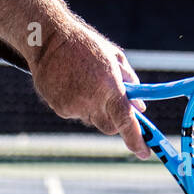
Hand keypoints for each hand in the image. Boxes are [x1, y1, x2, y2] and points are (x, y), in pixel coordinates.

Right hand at [30, 23, 150, 159]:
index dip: (136, 140)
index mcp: (110, 87)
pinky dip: (78, 105)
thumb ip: (131, 83)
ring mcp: (73, 106)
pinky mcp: (59, 108)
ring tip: (86, 83)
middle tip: (113, 103)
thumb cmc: (86, 45)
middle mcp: (92, 100)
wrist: (49, 39)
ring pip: (91, 119)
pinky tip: (72, 85)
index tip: (144, 153)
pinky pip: (75, 114)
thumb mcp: (115, 58)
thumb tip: (140, 107)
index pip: (126, 121)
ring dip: (95, 109)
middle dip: (115, 121)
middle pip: (109, 127)